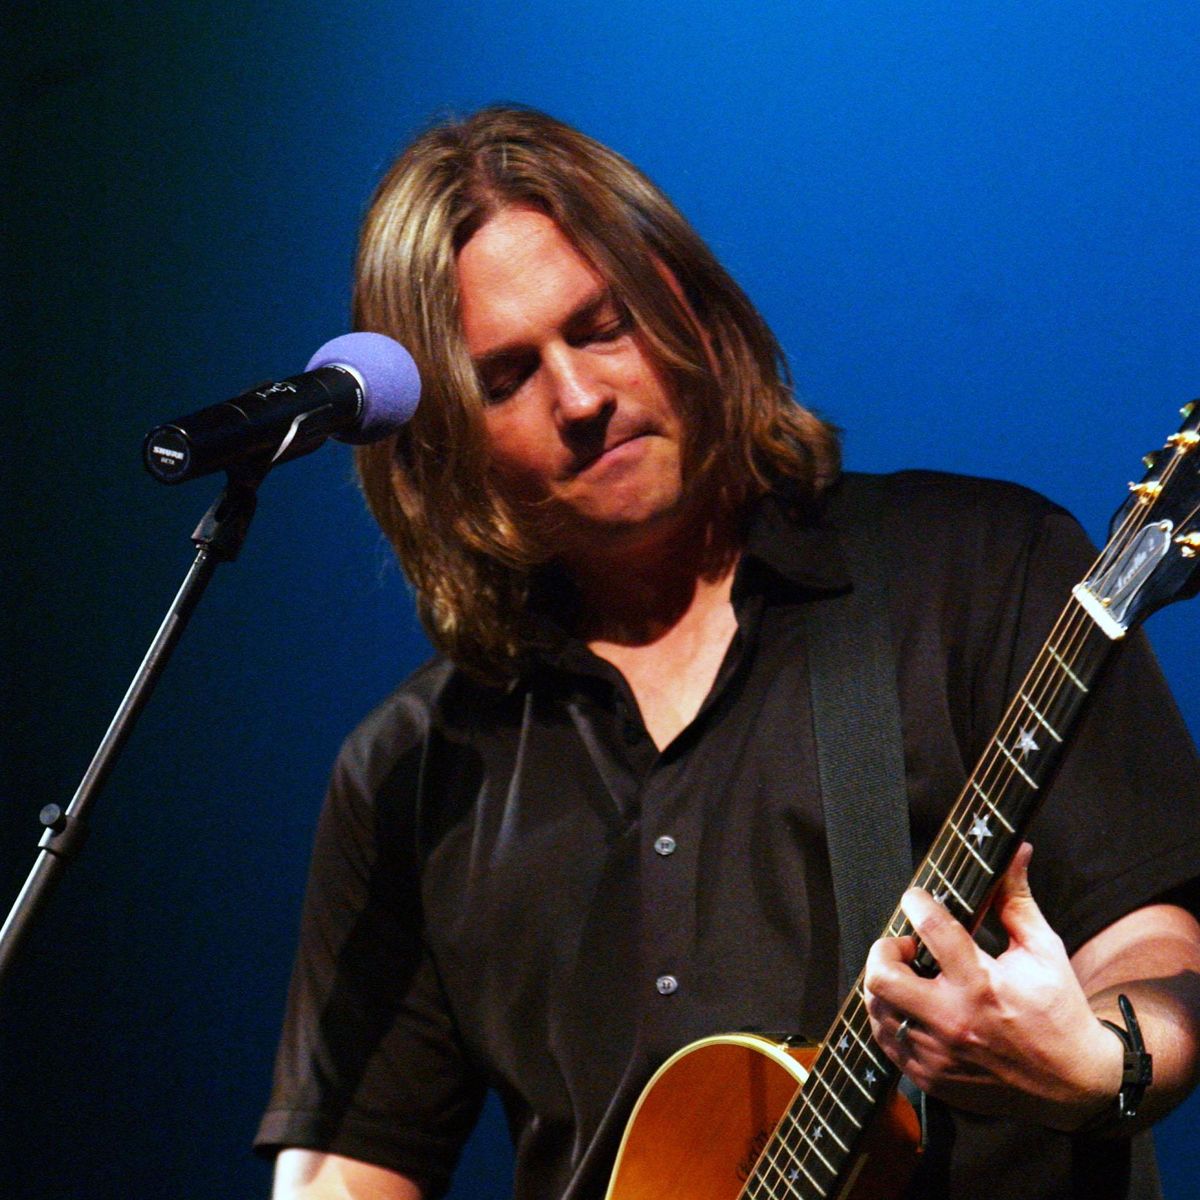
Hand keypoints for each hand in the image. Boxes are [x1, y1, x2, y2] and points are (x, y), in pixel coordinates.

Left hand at [862, 843, 1122, 1128]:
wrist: (1074, 1085)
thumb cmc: (1059, 1010)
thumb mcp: (1043, 950)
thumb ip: (1016, 899)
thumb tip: (1015, 851)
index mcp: (983, 985)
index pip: (932, 929)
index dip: (917, 902)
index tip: (916, 897)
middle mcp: (954, 1021)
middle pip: (883, 976)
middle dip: (885, 949)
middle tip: (904, 946)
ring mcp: (939, 1055)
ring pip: (877, 1009)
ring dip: (884, 984)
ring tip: (907, 974)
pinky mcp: (931, 1079)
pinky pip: (886, 1042)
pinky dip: (890, 1017)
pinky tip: (909, 1005)